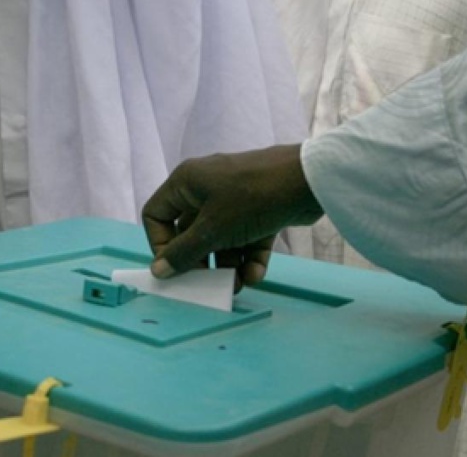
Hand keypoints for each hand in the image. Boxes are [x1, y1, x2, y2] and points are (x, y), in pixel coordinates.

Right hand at [141, 144, 322, 288]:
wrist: (309, 181)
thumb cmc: (252, 198)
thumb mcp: (213, 230)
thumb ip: (184, 253)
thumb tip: (158, 271)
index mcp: (186, 183)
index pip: (157, 215)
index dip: (160, 244)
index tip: (174, 267)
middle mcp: (206, 188)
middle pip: (191, 232)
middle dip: (201, 261)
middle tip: (208, 283)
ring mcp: (234, 199)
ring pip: (221, 239)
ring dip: (228, 265)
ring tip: (239, 285)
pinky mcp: (259, 210)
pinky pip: (245, 238)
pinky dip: (250, 258)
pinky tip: (256, 276)